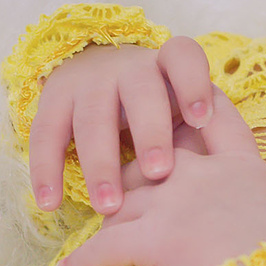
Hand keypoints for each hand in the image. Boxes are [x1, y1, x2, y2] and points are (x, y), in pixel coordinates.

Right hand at [30, 37, 214, 215]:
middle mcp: (129, 67)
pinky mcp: (54, 99)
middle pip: (141, 94)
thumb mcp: (184, 111)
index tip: (203, 121)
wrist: (99, 74)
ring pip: (93, 119)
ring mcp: (88, 81)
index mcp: (167, 66)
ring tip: (109, 207)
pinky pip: (46, 135)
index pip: (183, 58)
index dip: (194, 86)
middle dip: (150, 134)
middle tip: (158, 173)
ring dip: (100, 164)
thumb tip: (219, 183)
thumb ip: (203, 135)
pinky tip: (50, 203)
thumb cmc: (160, 109)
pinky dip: (46, 171)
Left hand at [58, 90, 265, 265]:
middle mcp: (197, 173)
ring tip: (99, 235)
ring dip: (109, 220)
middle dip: (136, 176)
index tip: (187, 106)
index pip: (216, 119)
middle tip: (126, 193)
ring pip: (122, 202)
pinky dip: (85, 260)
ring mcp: (170, 203)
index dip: (199, 107)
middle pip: (151, 162)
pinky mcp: (148, 238)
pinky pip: (104, 248)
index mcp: (240, 163)